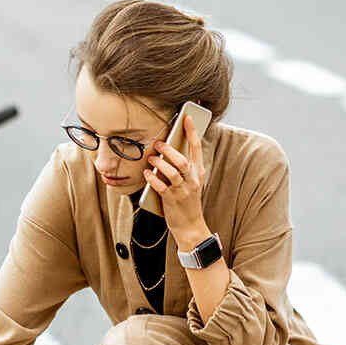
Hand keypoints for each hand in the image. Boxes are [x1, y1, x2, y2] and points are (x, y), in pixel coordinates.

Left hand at [144, 114, 208, 245]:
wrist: (190, 226)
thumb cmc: (187, 202)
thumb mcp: (190, 183)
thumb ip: (183, 169)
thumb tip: (168, 151)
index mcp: (198, 173)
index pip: (196, 148)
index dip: (192, 132)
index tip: (187, 118)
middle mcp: (193, 180)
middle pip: (182, 160)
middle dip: (169, 149)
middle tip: (157, 144)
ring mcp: (183, 191)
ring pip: (173, 172)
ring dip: (160, 163)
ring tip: (150, 159)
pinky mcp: (172, 201)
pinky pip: (161, 186)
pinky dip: (153, 179)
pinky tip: (147, 173)